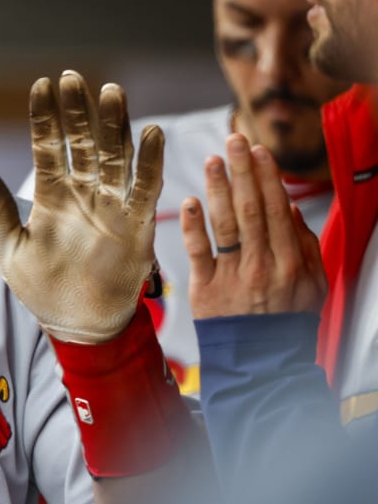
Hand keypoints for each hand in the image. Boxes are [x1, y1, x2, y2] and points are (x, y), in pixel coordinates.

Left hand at [0, 70, 162, 342]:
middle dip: (77, 111)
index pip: (48, 146)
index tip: (41, 84)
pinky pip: (146, 190)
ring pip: (114, 157)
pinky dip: (150, 164)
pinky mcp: (137, 225)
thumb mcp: (11, 249)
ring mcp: (111, 206)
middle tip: (73, 78)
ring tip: (112, 92)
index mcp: (51, 195)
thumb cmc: (41, 288)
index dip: (45, 117)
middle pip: (81, 143)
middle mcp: (82, 193)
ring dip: (115, 125)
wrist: (78, 325)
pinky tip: (152, 134)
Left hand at [181, 133, 326, 318]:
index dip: (268, 179)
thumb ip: (304, 246)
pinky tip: (190, 201)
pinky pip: (198, 252)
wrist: (261, 362)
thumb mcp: (313, 285)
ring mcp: (232, 276)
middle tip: (235, 141)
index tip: (261, 152)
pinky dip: (193, 226)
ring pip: (225, 225)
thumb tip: (290, 207)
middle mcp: (261, 266)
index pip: (277, 212)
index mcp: (289, 262)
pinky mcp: (205, 288)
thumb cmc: (287, 319)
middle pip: (251, 211)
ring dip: (218, 189)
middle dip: (243, 173)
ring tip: (213, 160)